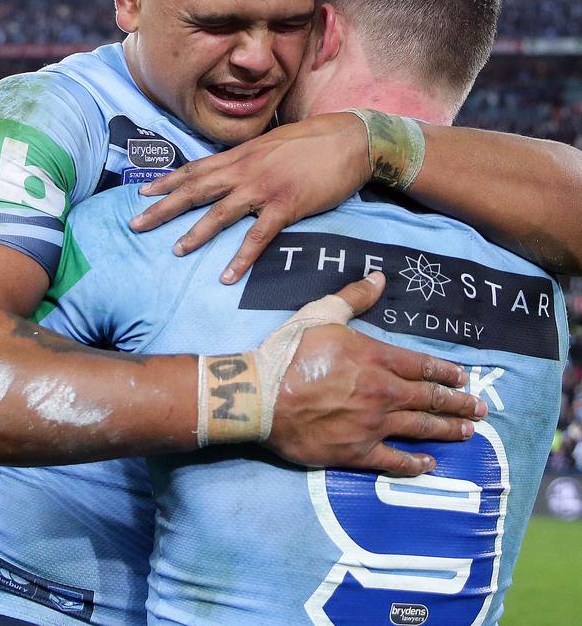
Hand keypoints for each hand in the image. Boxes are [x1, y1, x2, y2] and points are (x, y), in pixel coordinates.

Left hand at [130, 113, 369, 282]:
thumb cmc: (313, 141)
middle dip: (163, 208)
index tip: (142, 192)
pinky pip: (259, 235)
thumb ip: (248, 159)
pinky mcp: (287, 206)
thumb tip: (231, 170)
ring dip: (196, 233)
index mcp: (241, 155)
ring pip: (221, 213)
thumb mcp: (271, 145)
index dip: (167, 181)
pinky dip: (242, 256)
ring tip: (175, 251)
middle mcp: (245, 170)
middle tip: (135, 225)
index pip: (195, 168)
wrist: (350, 138)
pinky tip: (228, 275)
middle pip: (196, 190)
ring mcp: (264, 188)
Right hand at [266, 275, 486, 474]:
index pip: (422, 365)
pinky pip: (394, 461)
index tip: (464, 377)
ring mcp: (372, 425)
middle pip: (429, 398)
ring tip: (467, 431)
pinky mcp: (356, 451)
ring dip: (447, 430)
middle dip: (458, 403)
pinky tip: (430, 465)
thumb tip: (379, 277)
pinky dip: (415, 464)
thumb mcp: (322, 313)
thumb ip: (354, 297)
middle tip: (480, 408)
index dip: (446, 372)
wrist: (262, 395)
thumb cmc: (291, 351)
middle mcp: (382, 392)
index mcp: (376, 358)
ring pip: (420, 428)